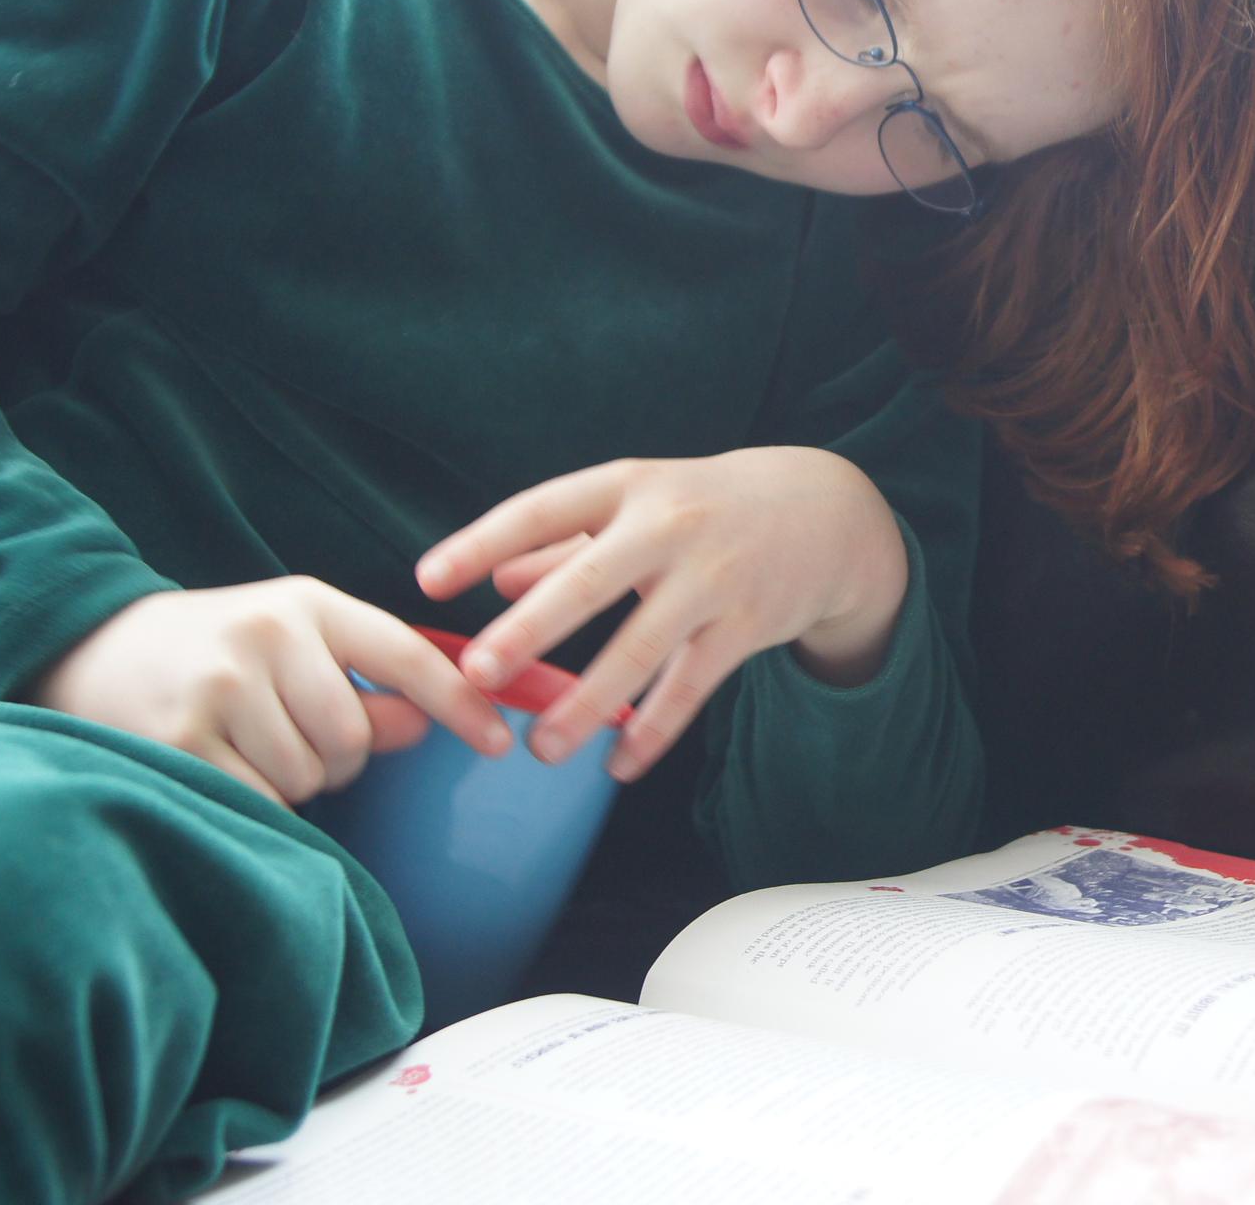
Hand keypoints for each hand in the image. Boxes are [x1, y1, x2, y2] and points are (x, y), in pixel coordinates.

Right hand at [30, 577, 513, 805]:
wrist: (90, 648)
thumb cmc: (217, 651)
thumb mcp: (294, 642)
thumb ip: (366, 683)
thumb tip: (425, 726)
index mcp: (309, 604)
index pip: (406, 656)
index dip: (460, 703)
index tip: (501, 741)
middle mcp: (268, 636)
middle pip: (356, 736)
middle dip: (337, 755)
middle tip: (287, 733)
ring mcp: (221, 688)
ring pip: (310, 775)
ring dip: (290, 779)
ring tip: (245, 742)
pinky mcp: (179, 740)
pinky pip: (259, 800)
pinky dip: (253, 800)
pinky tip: (217, 766)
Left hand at [414, 448, 908, 783]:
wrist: (828, 511)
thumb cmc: (710, 506)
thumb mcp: (639, 503)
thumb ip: (564, 539)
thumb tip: (494, 578)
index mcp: (629, 487)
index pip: (542, 509)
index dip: (482, 542)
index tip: (426, 581)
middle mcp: (671, 526)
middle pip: (591, 579)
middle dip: (532, 626)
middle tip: (479, 672)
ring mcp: (714, 578)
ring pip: (643, 648)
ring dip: (588, 702)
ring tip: (541, 750)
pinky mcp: (749, 624)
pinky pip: (693, 686)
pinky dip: (655, 730)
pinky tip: (619, 766)